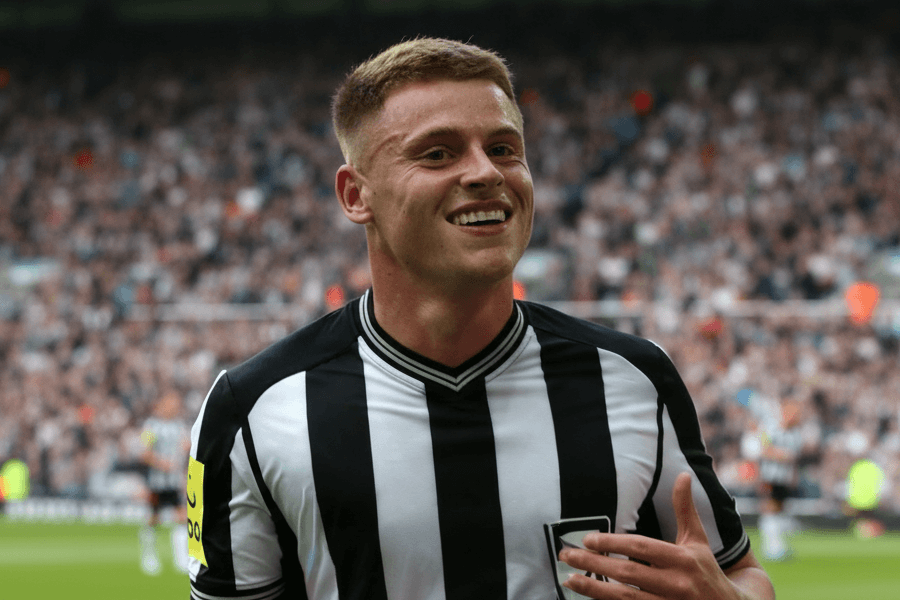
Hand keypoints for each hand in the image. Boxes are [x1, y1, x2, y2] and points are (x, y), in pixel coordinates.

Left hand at [558, 472, 743, 598]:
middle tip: (566, 555)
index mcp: (683, 560)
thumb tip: (683, 475)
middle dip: (594, 565)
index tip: (587, 539)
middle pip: (627, 575)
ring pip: (625, 599)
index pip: (641, 549)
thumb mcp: (698, 540)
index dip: (613, 543)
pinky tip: (587, 597)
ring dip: (594, 590)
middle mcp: (676, 585)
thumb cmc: (706, 571)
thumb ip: (685, 510)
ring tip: (569, 579)